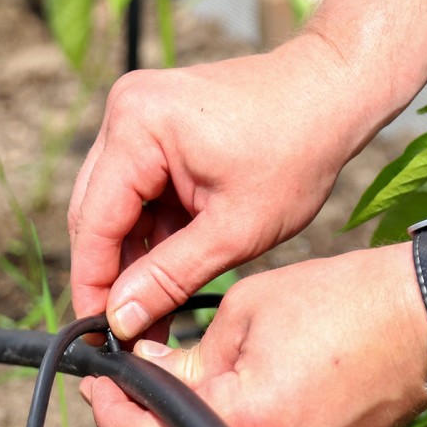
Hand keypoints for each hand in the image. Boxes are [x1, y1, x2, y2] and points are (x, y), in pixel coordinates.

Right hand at [67, 31, 378, 341]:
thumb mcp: (235, 231)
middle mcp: (125, 111)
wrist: (334, 92)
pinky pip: (137, 191)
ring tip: (147, 315)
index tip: (96, 334)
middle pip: (96, 213)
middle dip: (110, 275)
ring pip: (114, 206)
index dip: (92, 283)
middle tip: (121, 333)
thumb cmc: (298, 150)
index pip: (95, 221)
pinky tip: (162, 278)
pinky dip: (150, 233)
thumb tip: (120, 321)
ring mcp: (137, 116)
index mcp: (138, 126)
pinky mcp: (153, 127)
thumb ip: (169, 277)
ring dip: (131, 258)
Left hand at [79, 242, 426, 426]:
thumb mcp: (243, 311)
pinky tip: (225, 385)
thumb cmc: (340, 301)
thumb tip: (144, 372)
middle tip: (121, 375)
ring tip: (170, 371)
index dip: (110, 405)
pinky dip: (230, 423)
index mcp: (241, 420)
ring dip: (186, 417)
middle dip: (142, 413)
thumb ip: (184, 357)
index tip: (95, 378)